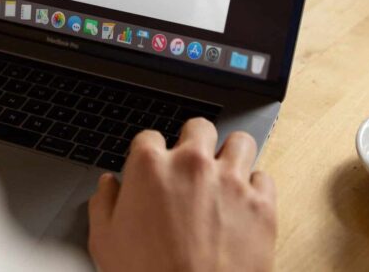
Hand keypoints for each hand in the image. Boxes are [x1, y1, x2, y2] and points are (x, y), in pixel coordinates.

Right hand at [88, 119, 276, 271]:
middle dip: (194, 141)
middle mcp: (192, 164)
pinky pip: (264, 177)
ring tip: (225, 173)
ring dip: (231, 154)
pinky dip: (255, 188)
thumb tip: (108, 186)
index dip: (150, 153)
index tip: (153, 166)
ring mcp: (231, 181)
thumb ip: (104, 204)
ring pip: (240, 142)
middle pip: (198, 127)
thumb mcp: (105, 241)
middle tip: (191, 164)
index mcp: (150, 167)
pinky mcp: (261, 204)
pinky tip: (244, 203)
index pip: (149, 137)